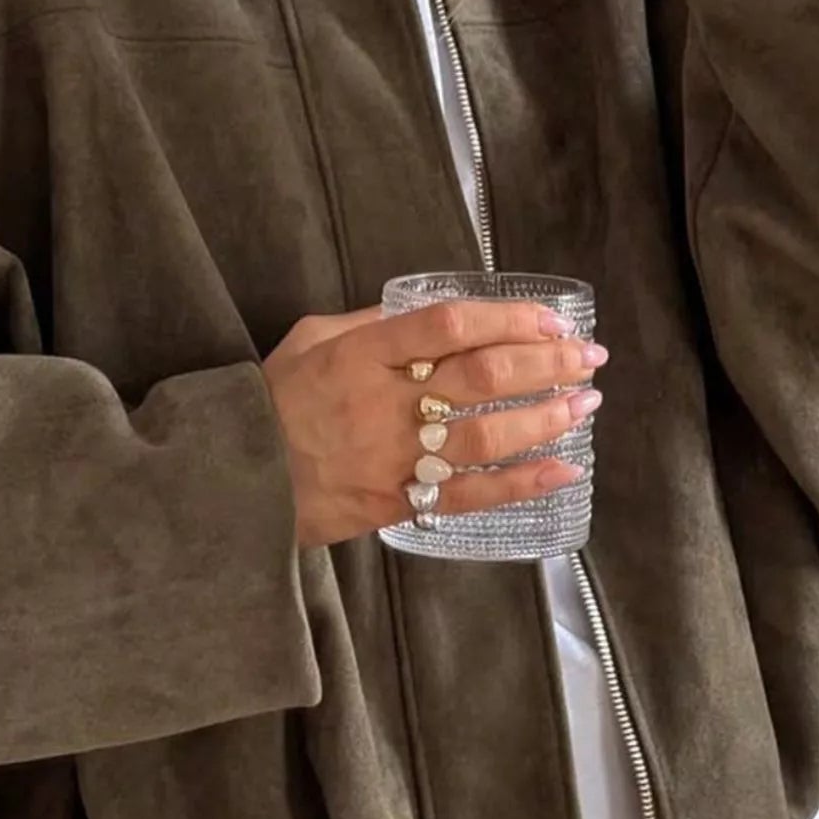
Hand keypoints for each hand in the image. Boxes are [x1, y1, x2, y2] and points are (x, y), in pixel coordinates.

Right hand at [262, 298, 606, 548]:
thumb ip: (369, 325)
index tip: (550, 319)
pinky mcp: (396, 503)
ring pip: (486, 436)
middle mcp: (383, 404)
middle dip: (546, 363)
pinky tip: (562, 470)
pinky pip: (469, 495)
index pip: (450, 325)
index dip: (508, 319)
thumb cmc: (269, 403)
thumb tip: (430, 315)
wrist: (230, 480)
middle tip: (588, 357)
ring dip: (545, 418)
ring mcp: (392, 458)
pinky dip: (521, 483)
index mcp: (361, 355)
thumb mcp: (308, 341)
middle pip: (483, 377)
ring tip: (583, 404)